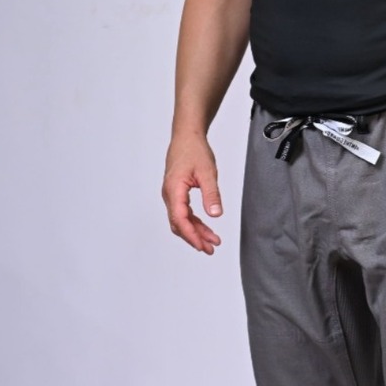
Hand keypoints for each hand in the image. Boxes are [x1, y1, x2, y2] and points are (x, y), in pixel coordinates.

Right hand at [162, 131, 222, 254]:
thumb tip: (216, 215)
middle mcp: (169, 195)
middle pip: (179, 224)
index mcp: (174, 190)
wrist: (187, 137)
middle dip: (194, 238)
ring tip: (212, 241)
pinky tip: (205, 228)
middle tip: (210, 249)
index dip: (191, 235)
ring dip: (195, 232)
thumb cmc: (194, 150)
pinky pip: (183, 213)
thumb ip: (212, 194)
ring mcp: (172, 195)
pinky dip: (194, 222)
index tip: (203, 246)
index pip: (180, 219)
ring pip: (181, 220)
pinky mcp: (176, 193)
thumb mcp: (208, 172)